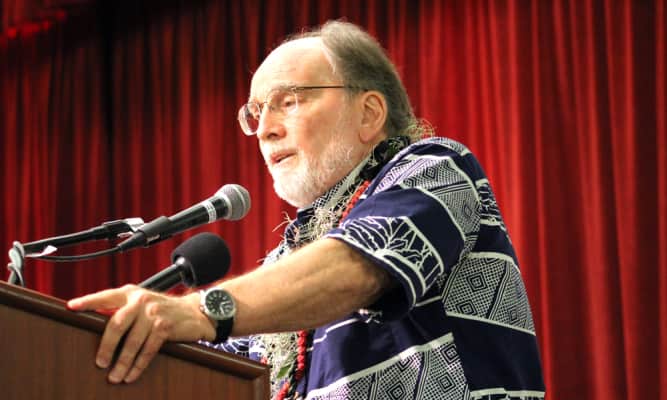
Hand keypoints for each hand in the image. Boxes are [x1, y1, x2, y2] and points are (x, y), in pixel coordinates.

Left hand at [67, 284, 215, 383]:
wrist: (195, 311)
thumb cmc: (165, 310)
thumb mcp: (144, 303)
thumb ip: (125, 310)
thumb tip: (99, 330)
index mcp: (132, 293)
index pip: (106, 296)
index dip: (88, 301)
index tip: (71, 307)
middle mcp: (141, 300)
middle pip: (117, 323)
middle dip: (106, 346)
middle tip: (100, 363)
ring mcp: (154, 313)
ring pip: (132, 341)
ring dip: (123, 362)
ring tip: (115, 376)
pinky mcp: (165, 326)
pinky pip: (148, 349)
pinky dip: (138, 365)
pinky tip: (132, 374)